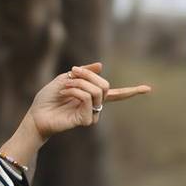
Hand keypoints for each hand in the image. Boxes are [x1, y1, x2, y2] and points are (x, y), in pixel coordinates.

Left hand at [28, 62, 151, 138]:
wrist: (36, 114)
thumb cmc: (48, 98)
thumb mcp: (65, 79)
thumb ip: (83, 73)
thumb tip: (101, 65)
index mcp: (91, 95)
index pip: (116, 94)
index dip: (133, 91)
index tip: (149, 88)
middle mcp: (95, 105)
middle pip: (106, 85)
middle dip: (88, 75)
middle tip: (71, 73)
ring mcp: (93, 114)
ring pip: (98, 91)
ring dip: (80, 82)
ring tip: (64, 86)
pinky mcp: (87, 120)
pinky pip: (87, 97)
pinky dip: (75, 90)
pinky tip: (64, 93)